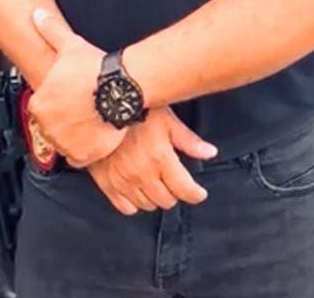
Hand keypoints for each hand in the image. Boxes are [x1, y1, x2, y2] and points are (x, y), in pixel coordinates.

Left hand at [28, 9, 125, 166]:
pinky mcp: (82, 156)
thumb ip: (49, 30)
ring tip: (90, 119)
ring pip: (65, 143)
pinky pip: (79, 158)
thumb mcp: (68, 45)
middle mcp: (47, 126)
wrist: (121, 87)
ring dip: (74, 135)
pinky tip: (96, 134)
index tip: (69, 97)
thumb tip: (37, 15)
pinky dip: (86, 150)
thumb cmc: (96, 69)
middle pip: (52, 127)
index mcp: (39, 103)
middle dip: (65, 119)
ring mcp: (64, 143)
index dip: (57, 102)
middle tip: (82, 108)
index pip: (41, 108)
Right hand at [88, 107, 216, 215]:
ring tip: (154, 182)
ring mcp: (122, 180)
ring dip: (154, 197)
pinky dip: (134, 202)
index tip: (198, 192)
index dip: (196, 194)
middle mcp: (142, 173)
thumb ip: (189, 140)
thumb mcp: (168, 119)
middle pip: (167, 201)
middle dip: (174, 192)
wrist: (103, 106)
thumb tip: (210, 153)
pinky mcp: (106, 183)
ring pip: (147, 205)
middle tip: (173, 181)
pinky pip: (125, 207)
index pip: (185, 190)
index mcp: (160, 158)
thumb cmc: (138, 109)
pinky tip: (136, 188)